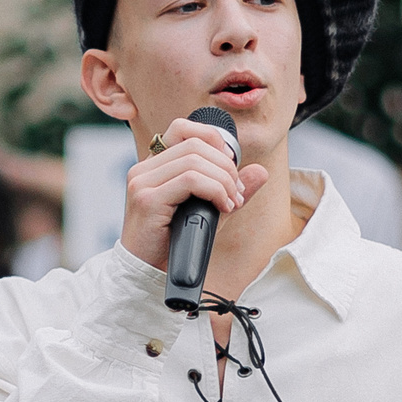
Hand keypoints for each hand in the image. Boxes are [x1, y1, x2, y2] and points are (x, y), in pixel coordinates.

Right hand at [119, 118, 268, 271]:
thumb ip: (230, 189)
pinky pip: (190, 181)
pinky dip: (216, 191)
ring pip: (195, 161)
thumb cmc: (174, 242)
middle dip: (226, 166)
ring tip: (232, 202)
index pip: (182, 128)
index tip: (231, 165)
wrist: (148, 272)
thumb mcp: (208, 211)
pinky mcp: (147, 200)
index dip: (213, 138)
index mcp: (153, 166)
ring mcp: (142, 182)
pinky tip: (223, 207)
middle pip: (195, 144)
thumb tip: (260, 171)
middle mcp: (143, 169)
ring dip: (224, 181)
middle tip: (238, 192)